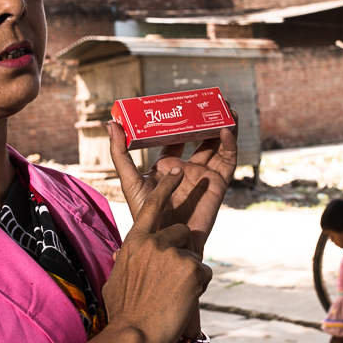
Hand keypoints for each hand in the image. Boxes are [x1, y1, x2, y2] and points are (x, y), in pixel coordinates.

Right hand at [102, 167, 213, 342]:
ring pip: (193, 255)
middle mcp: (155, 242)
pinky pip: (204, 272)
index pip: (153, 204)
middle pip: (181, 232)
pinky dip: (198, 286)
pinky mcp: (192, 269)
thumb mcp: (116, 279)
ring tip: (172, 294)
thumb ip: (122, 260)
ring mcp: (174, 254)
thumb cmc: (123, 311)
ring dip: (188, 273)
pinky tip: (181, 300)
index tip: (176, 170)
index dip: (166, 185)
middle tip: (169, 280)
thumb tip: (118, 254)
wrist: (134, 334)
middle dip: (181, 251)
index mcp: (135, 240)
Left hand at [108, 110, 238, 257]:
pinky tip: (225, 130)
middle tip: (210, 101)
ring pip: (218, 146)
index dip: (180, 121)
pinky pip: (228, 161)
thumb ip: (120, 153)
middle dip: (206, 120)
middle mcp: (187, 167)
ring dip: (224, 126)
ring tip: (227, 108)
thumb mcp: (130, 180)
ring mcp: (204, 175)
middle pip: (201, 138)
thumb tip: (112, 123)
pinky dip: (230, 144)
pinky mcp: (218, 184)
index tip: (180, 103)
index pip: (176, 138)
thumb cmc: (146, 216)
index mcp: (167, 165)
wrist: (167, 241)